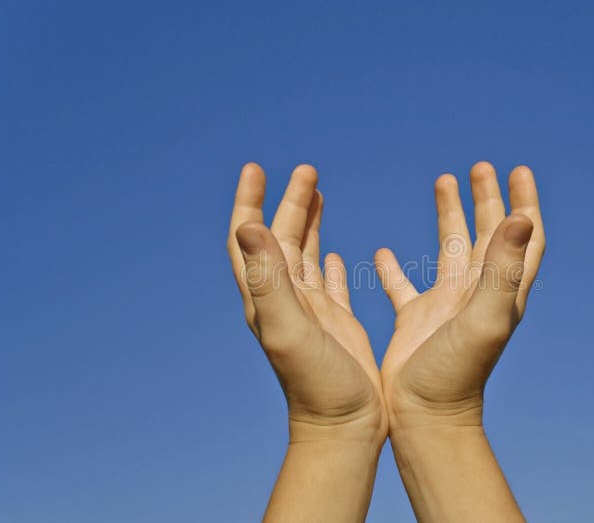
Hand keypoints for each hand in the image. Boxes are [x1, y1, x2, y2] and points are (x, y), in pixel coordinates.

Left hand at [227, 163, 386, 444]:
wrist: (345, 426)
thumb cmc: (317, 384)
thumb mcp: (289, 328)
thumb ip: (268, 279)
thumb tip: (248, 225)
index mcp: (267, 296)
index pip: (249, 239)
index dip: (249, 202)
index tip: (256, 168)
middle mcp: (284, 299)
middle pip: (280, 238)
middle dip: (289, 201)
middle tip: (306, 168)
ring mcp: (309, 311)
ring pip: (303, 254)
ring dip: (307, 222)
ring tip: (318, 191)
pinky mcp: (334, 323)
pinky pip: (326, 282)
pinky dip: (325, 259)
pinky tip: (329, 250)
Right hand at [375, 161, 544, 430]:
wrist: (425, 417)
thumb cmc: (456, 373)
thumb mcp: (484, 317)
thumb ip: (502, 269)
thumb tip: (521, 217)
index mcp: (498, 290)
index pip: (521, 237)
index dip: (524, 203)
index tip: (518, 170)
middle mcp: (475, 293)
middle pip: (487, 234)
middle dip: (486, 198)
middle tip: (480, 166)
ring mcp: (445, 304)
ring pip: (450, 248)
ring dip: (450, 215)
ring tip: (443, 179)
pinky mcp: (415, 318)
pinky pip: (404, 284)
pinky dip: (394, 267)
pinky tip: (382, 251)